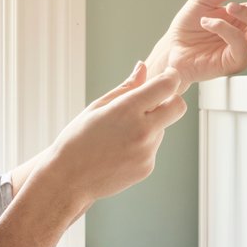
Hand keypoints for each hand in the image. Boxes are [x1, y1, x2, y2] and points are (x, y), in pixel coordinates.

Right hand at [45, 64, 187, 209]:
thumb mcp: (97, 107)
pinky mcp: (147, 167)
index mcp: (127, 110)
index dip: (170, 78)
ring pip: (162, 128)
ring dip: (150, 125)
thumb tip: (143, 68)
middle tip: (155, 101)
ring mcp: (146, 152)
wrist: (69, 179)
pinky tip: (119, 150)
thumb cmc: (77, 140)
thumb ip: (126, 87)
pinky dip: (142, 145)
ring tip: (119, 135)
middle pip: (178, 107)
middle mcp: (142, 131)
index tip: (167, 76)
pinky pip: (153, 148)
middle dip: (171, 101)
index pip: (166, 86)